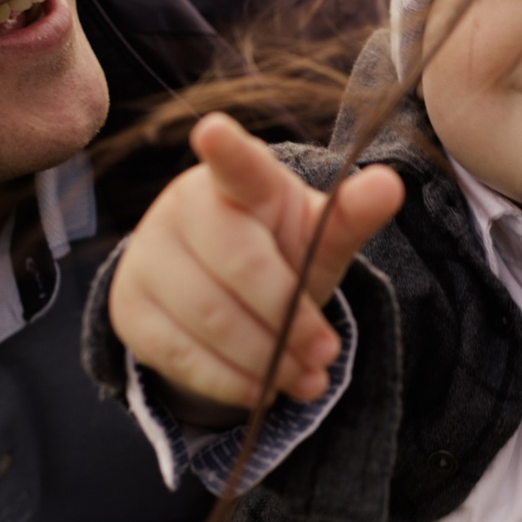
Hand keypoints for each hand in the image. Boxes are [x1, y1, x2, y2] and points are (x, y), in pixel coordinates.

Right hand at [109, 113, 404, 409]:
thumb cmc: (275, 251)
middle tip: (328, 353)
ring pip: (209, 317)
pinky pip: (181, 354)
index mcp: (236, 180)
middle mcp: (182, 207)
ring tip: (309, 381)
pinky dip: (230, 382)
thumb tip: (391, 185)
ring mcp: (148, 256)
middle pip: (239, 264)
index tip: (214, 131)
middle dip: (289, 317)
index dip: (228, 150)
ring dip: (266, 359)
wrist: (219, 293)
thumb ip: (350, 216)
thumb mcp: (316, 237)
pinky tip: (263, 390)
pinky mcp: (130, 308)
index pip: (236, 164)